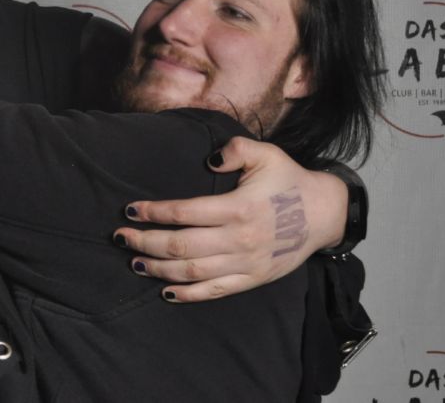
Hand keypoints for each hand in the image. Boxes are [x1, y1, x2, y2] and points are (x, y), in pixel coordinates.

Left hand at [113, 136, 347, 301]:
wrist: (325, 214)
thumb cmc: (288, 179)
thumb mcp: (266, 154)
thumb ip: (236, 150)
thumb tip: (209, 158)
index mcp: (238, 208)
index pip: (184, 212)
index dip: (154, 212)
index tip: (130, 210)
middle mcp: (239, 239)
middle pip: (181, 245)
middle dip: (145, 242)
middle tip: (120, 237)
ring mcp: (246, 263)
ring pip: (193, 271)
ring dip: (159, 269)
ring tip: (134, 262)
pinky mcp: (253, 278)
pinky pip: (215, 291)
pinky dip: (188, 294)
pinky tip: (164, 291)